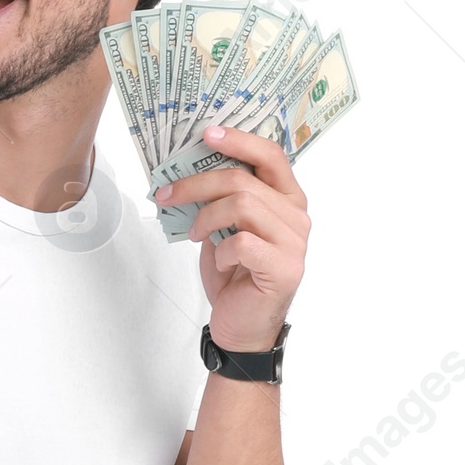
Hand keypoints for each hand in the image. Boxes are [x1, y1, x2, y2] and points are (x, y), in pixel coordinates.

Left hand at [155, 126, 309, 352]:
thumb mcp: (223, 231)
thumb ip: (220, 201)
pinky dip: (221, 250)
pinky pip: (243, 242)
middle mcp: (296, 215)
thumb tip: (187, 173)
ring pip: (242, 205)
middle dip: (197, 183)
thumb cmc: (235, 279)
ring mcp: (295, 241)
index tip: (206, 134)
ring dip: (206, 216)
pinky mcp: (285, 267)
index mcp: (286, 199)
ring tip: (193, 233)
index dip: (238, 140)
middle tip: (167, 194)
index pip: (270, 155)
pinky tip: (219, 262)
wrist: (243, 329)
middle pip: (244, 180)